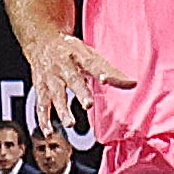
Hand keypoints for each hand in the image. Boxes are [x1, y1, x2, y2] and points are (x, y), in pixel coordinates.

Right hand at [18, 20, 127, 150]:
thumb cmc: (70, 50)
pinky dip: (44, 120)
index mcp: (78, 56)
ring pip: (56, 95)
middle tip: (88, 104)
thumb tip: (132, 83)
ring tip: (70, 123)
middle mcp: (63, 67)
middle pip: (72, 79)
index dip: (99, 72)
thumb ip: (109, 70)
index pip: (91, 63)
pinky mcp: (41, 89)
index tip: (106, 79)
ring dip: (62, 110)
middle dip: (80, 92)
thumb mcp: (89, 54)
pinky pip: (41, 105)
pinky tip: (49, 132)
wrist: (40, 41)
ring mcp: (51, 79)